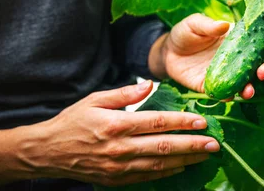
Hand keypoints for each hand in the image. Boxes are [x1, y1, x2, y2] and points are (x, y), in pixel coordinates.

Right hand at [0, 81, 219, 186]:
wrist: (48, 153)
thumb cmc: (72, 122)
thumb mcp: (94, 100)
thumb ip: (123, 93)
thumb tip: (149, 85)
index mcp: (116, 124)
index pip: (157, 122)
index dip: (182, 122)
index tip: (201, 121)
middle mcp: (120, 148)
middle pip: (164, 146)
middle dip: (192, 145)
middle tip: (214, 143)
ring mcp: (119, 167)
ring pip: (160, 164)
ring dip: (186, 160)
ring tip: (205, 155)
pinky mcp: (116, 180)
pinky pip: (148, 177)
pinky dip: (168, 172)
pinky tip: (182, 166)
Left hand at [151, 13, 263, 98]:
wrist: (166, 52)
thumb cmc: (184, 33)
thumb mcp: (194, 24)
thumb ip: (208, 25)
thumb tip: (225, 24)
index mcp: (237, 40)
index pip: (261, 42)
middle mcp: (237, 59)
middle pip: (259, 66)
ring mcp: (227, 75)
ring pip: (246, 83)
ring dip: (252, 87)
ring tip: (250, 89)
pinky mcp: (213, 87)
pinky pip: (225, 94)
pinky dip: (230, 96)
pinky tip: (232, 96)